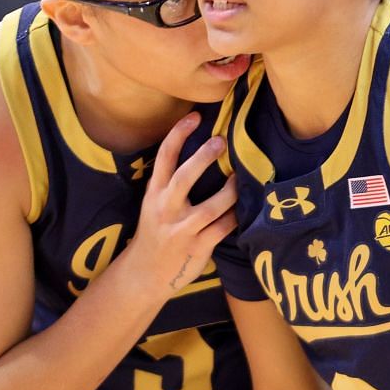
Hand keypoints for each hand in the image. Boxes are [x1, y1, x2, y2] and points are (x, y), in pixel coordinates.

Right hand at [125, 113, 237, 294]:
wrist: (146, 272)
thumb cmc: (156, 231)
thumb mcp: (154, 204)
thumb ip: (171, 183)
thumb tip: (203, 151)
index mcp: (154, 193)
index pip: (164, 158)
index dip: (178, 134)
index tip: (194, 116)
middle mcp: (166, 209)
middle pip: (184, 178)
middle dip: (203, 157)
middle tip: (220, 141)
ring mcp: (181, 230)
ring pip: (211, 207)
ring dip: (230, 192)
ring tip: (240, 179)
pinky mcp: (197, 248)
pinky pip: (222, 229)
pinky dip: (234, 218)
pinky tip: (243, 209)